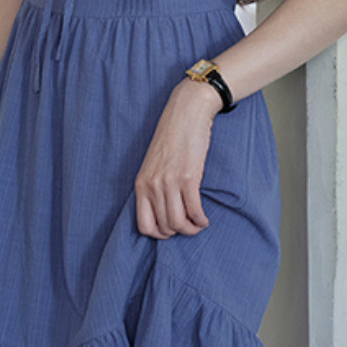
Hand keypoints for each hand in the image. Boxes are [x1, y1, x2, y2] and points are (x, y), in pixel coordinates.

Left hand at [134, 78, 222, 237]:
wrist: (187, 112)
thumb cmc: (173, 137)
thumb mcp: (154, 164)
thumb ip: (154, 186)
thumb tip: (164, 211)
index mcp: (141, 184)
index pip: (144, 226)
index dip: (160, 234)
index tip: (171, 228)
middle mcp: (152, 186)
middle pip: (165, 227)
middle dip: (180, 232)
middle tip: (190, 225)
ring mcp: (169, 183)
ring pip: (179, 224)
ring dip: (192, 229)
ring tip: (198, 223)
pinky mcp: (188, 178)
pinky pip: (194, 211)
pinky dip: (201, 220)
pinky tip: (205, 218)